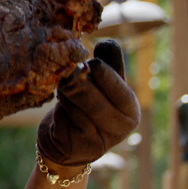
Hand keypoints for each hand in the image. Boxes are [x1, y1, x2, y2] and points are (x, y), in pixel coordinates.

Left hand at [37, 39, 139, 165]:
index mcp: (130, 109)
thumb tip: (108, 41)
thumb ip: (108, 66)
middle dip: (77, 81)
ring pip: (75, 103)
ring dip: (65, 91)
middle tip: (67, 72)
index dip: (100, 72)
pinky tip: (57, 106)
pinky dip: (57, 107)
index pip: (116, 85)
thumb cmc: (87, 111)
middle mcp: (119, 127)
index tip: (89, 63)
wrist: (67, 146)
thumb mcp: (102, 88)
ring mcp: (98, 139)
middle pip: (92, 95)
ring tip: (63, 86)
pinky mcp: (75, 145)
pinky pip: (62, 116)